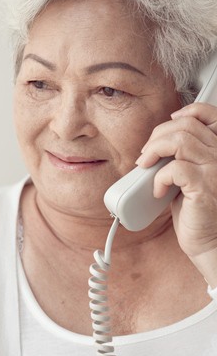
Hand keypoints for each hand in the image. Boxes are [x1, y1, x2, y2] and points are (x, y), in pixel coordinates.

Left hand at [136, 103, 216, 287]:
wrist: (209, 243)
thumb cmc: (196, 211)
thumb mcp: (189, 177)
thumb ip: (179, 158)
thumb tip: (151, 148)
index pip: (209, 115)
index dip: (187, 112)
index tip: (168, 122)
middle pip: (185, 126)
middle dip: (157, 136)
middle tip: (145, 155)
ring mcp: (215, 170)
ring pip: (179, 141)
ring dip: (153, 150)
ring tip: (145, 166)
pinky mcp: (204, 187)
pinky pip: (174, 169)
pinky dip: (158, 177)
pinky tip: (158, 190)